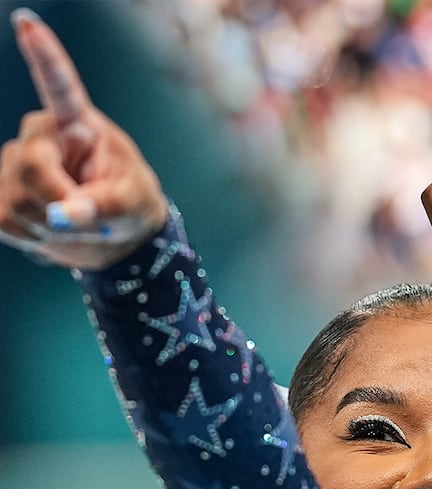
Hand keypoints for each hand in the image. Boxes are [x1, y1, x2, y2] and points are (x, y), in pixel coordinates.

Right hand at [0, 9, 168, 268]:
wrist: (114, 233)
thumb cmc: (131, 204)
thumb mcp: (130, 204)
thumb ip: (98, 207)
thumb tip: (59, 217)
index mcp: (77, 124)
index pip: (58, 88)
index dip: (44, 56)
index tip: (27, 21)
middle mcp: (39, 135)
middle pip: (31, 168)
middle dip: (58, 203)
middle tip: (88, 220)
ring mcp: (14, 162)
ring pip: (15, 201)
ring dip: (49, 226)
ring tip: (74, 221)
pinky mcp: (1, 191)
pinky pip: (3, 220)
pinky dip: (30, 236)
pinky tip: (48, 229)